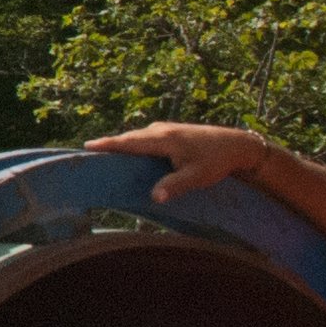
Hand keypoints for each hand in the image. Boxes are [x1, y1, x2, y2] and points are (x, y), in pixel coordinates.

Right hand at [86, 121, 268, 203]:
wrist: (237, 144)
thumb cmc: (217, 161)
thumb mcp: (197, 177)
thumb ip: (174, 186)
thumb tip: (153, 198)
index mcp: (163, 139)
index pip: (129, 142)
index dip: (108, 144)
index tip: (88, 145)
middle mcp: (161, 130)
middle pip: (130, 137)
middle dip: (111, 144)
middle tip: (90, 152)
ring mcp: (166, 128)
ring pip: (138, 136)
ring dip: (123, 143)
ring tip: (107, 152)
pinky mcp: (171, 130)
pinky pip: (145, 136)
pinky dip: (134, 143)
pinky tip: (133, 152)